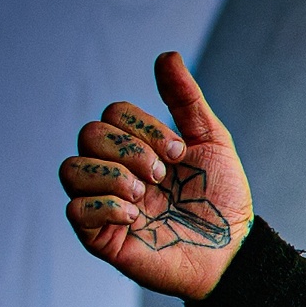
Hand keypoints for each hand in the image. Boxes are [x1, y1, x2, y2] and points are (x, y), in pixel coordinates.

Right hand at [59, 51, 250, 301]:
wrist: (234, 251)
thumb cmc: (221, 199)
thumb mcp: (212, 142)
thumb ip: (186, 100)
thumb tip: (168, 55)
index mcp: (135, 146)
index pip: (113, 113)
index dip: (144, 126)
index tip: (180, 153)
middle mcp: (113, 170)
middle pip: (89, 134)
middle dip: (131, 149)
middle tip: (163, 175)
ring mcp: (103, 202)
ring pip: (71, 168)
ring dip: (113, 175)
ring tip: (147, 194)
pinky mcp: (100, 236)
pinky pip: (75, 209)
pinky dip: (105, 206)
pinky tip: (136, 217)